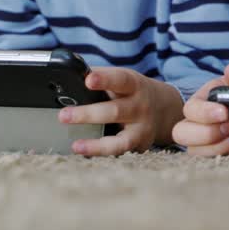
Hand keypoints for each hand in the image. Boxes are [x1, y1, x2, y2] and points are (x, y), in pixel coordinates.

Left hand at [57, 67, 181, 155]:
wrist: (165, 107)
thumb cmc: (132, 92)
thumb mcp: (122, 78)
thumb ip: (99, 77)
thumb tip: (69, 76)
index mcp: (134, 85)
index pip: (119, 80)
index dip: (104, 80)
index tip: (88, 80)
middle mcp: (140, 106)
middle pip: (115, 111)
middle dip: (88, 114)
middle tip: (63, 116)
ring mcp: (141, 128)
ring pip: (120, 139)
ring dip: (96, 143)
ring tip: (75, 145)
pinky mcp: (139, 144)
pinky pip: (119, 151)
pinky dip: (101, 153)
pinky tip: (83, 152)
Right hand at [173, 63, 228, 156]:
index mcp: (205, 100)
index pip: (190, 109)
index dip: (204, 113)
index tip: (225, 113)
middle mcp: (200, 122)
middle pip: (182, 133)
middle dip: (208, 133)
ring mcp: (207, 141)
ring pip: (196, 151)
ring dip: (222, 146)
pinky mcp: (220, 154)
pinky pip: (215, 161)